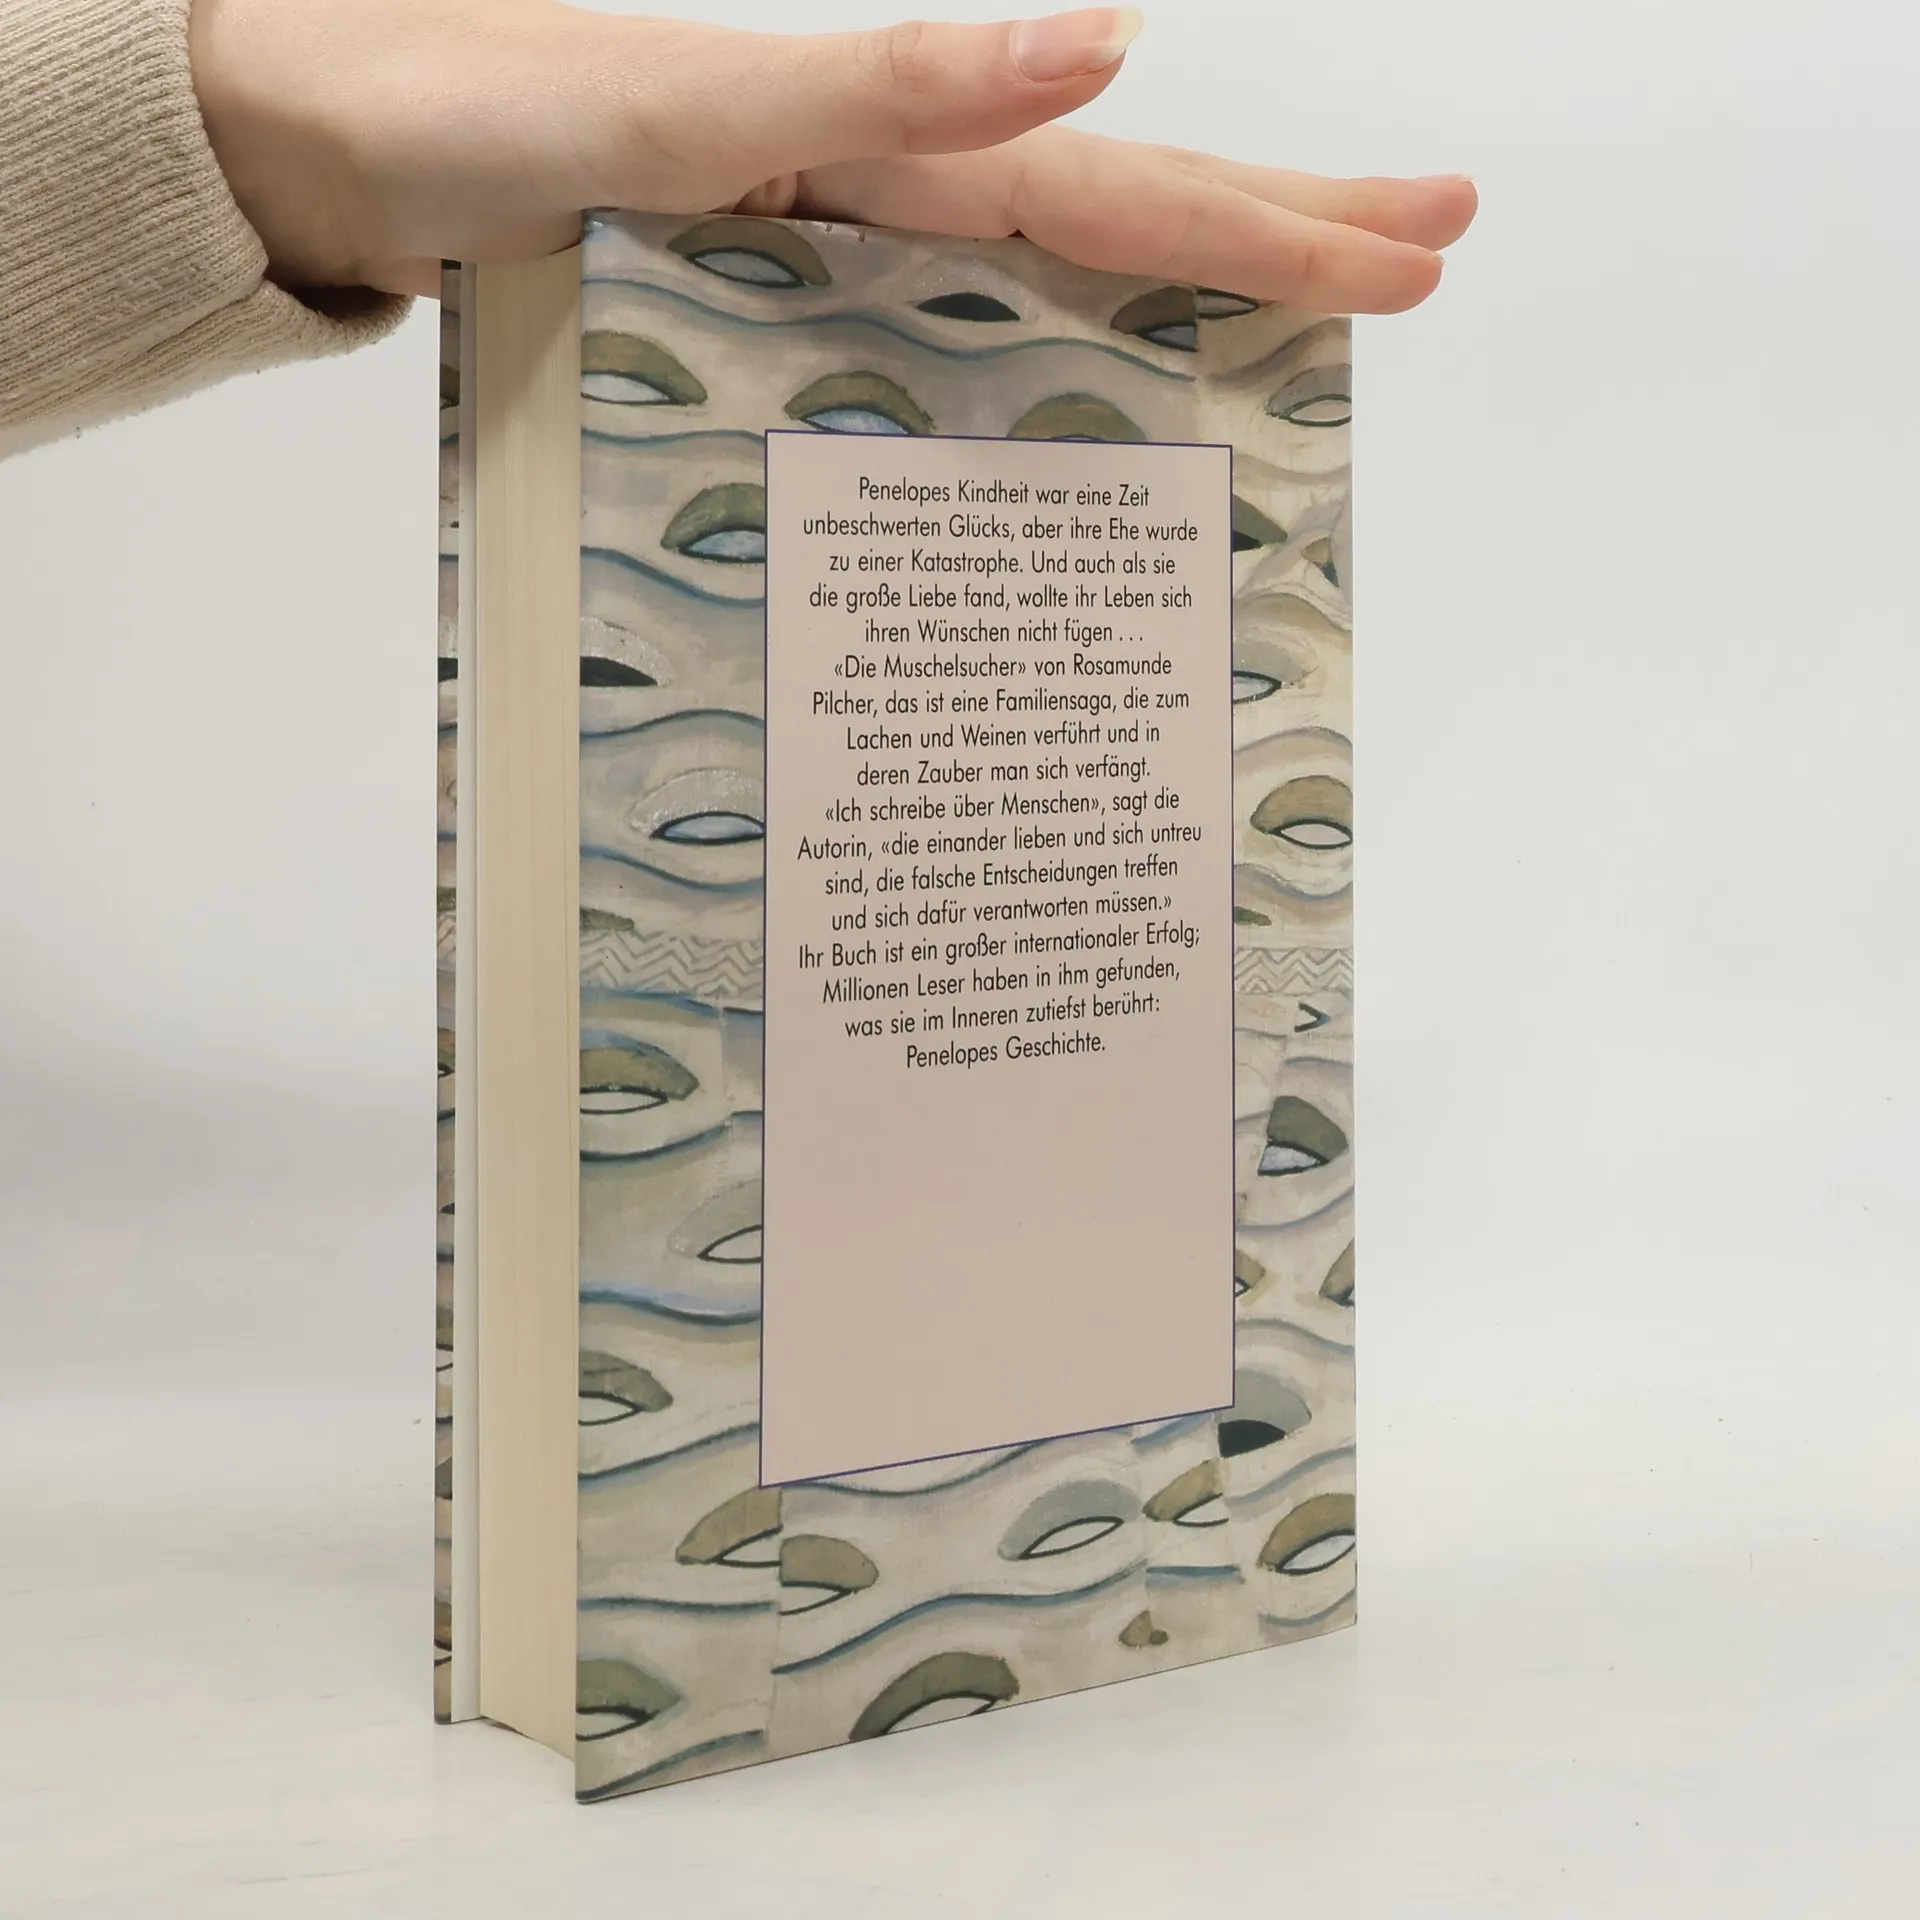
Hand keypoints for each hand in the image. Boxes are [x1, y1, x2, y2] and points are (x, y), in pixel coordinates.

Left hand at [189, 1, 1475, 311]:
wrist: (324, 145)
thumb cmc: (462, 117)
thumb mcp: (676, 97)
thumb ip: (880, 76)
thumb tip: (1103, 41)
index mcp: (877, 138)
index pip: (1114, 186)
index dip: (1269, 225)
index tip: (1415, 250)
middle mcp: (877, 186)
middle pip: (1116, 210)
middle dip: (1282, 234)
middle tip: (1435, 259)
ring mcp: (831, 246)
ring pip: (1046, 270)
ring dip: (1186, 291)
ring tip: (1319, 313)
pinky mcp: (772, 300)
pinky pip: (936, 334)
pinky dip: (1028, 359)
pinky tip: (1086, 388)